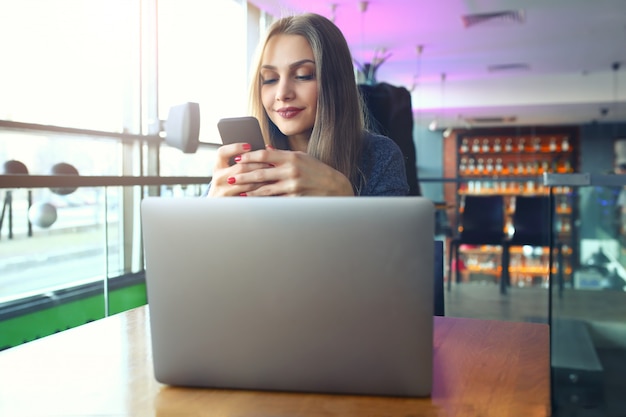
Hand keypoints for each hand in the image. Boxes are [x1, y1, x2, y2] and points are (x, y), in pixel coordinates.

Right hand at [208, 143, 273, 196]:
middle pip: (240, 167)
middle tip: (270, 162)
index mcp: (218, 167)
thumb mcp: (227, 173)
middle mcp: (219, 178)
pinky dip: (260, 189)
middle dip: (257, 164)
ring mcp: (224, 191)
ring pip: (247, 182)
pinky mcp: (232, 201)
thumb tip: (260, 150)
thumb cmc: (227, 186)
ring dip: (262, 177)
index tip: (248, 145)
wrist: (219, 207)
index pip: (222, 152)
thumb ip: (238, 163)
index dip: (235, 148)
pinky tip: (268, 185)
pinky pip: (250, 194)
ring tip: (272, 173)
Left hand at [228, 147, 353, 195]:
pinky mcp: (295, 199)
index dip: (249, 157)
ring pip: (265, 188)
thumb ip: (282, 155)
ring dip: (249, 190)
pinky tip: (253, 201)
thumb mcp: (302, 157)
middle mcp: (291, 170)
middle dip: (243, 175)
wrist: (336, 187)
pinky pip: (274, 200)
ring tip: (237, 190)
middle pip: (261, 172)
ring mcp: (293, 186)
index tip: (238, 159)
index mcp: (292, 157)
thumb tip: (265, 149)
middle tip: (230, 176)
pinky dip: (262, 201)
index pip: (265, 155)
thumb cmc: (318, 171)